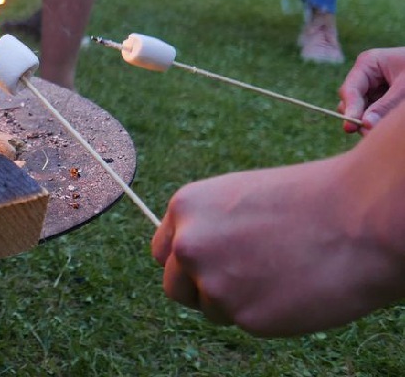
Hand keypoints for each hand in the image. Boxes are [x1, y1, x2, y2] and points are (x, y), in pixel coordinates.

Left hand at [152, 153, 404, 335]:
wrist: (358, 220)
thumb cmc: (307, 201)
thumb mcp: (239, 198)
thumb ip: (207, 226)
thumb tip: (189, 257)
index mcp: (185, 208)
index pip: (163, 251)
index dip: (186, 262)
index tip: (209, 265)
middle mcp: (189, 245)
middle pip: (175, 286)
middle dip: (201, 289)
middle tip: (243, 278)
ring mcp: (214, 283)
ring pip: (210, 309)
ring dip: (236, 301)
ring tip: (279, 273)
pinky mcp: (245, 317)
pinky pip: (245, 323)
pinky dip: (267, 313)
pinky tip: (293, 288)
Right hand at [338, 47, 404, 133]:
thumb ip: (385, 106)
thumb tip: (365, 125)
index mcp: (368, 63)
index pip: (351, 89)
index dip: (351, 108)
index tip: (350, 128)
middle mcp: (366, 75)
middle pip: (351, 100)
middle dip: (359, 116)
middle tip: (369, 134)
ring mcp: (373, 86)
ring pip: (361, 108)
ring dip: (369, 120)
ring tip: (379, 133)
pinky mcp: (382, 96)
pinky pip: (373, 111)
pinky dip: (378, 120)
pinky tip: (385, 127)